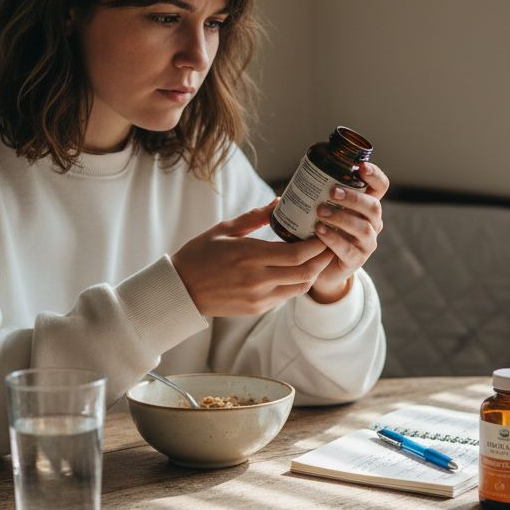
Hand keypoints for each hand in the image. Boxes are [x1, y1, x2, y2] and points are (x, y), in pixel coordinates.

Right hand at [172, 202, 333, 316]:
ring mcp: (258, 297)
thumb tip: (279, 202)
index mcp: (248, 255)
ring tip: (319, 257)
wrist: (180, 289)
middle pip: (305, 272)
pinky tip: (300, 270)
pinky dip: (298, 283)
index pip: (296, 254)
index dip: (316, 245)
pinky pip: (287, 296)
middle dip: (322, 258)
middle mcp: (256, 279)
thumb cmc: (199, 255)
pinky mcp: (257, 308)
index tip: (323, 232)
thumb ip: (255, 217)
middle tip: (329, 244)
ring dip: (314, 272)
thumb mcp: (224, 229)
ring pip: (300, 287)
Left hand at [310, 161, 389, 302]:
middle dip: (353, 198)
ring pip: (363, 228)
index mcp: (366, 205)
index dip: (374, 175)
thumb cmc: (321, 232)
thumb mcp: (322, 211)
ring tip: (320, 212)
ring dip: (341, 217)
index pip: (380, 187)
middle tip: (332, 192)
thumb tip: (283, 193)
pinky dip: (333, 238)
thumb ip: (312, 199)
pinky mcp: (356, 260)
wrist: (320, 267)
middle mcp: (372, 223)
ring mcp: (367, 242)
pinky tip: (319, 231)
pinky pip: (348, 249)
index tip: (360, 167)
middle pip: (373, 206)